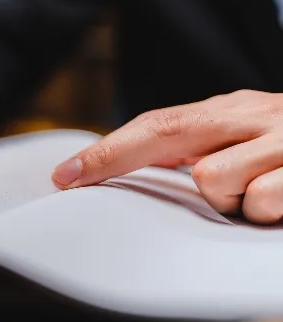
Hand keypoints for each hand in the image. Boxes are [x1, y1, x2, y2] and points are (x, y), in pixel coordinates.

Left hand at [51, 90, 282, 223]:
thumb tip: (124, 173)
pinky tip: (281, 205)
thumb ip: (201, 152)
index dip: (106, 151)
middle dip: (116, 159)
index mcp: (233, 109)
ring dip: (228, 201)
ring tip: (258, 197)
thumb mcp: (249, 143)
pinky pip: (261, 203)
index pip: (156, 123)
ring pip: (215, 180)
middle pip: (167, 133)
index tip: (61, 177)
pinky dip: (265, 211)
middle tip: (78, 182)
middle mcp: (256, 115)